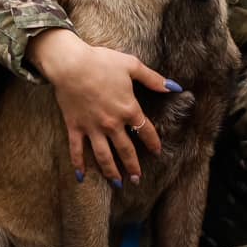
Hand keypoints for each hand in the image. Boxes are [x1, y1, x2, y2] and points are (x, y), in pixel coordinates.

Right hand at [28, 28, 178, 186]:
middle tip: (137, 179)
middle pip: (126, 150)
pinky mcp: (75, 127)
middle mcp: (112, 124)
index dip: (152, 142)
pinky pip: (77, 150)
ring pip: (104, 156)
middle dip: (133, 167)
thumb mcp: (132, 66)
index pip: (145, 131)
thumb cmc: (102, 62)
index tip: (156, 151)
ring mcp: (93, 128)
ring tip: (118, 184)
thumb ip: (153, 79)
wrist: (71, 64)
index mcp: (129, 109)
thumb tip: (175, 86)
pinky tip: (81, 177)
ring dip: (111, 172)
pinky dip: (79, 164)